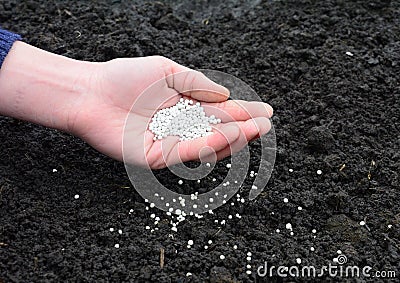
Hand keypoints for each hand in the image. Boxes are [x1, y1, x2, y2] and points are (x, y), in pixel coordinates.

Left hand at [70, 56, 272, 168]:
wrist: (91, 93)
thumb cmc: (125, 78)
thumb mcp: (168, 72)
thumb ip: (197, 84)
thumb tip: (226, 95)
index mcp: (185, 106)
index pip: (220, 111)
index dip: (242, 112)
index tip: (265, 112)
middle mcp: (181, 127)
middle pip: (218, 131)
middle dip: (243, 129)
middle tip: (266, 125)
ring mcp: (170, 143)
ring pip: (206, 145)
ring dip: (232, 139)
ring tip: (253, 130)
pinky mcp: (156, 157)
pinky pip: (187, 152)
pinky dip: (208, 145)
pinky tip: (227, 136)